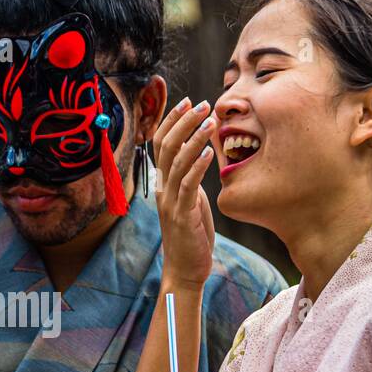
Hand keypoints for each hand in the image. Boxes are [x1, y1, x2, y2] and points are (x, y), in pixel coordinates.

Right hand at [150, 98, 217, 289]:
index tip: (188, 102)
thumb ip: (190, 179)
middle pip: (166, 147)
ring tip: (210, 121)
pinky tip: (211, 153)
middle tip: (202, 104)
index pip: (160, 144)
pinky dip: (198, 167)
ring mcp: (171, 202)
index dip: (172, 121)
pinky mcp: (183, 216)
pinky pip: (188, 186)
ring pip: (176, 163)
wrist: (185, 269)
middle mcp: (163, 190)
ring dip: (194, 139)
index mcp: (163, 184)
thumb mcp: (191, 201)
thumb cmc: (192, 235)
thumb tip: (199, 156)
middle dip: (183, 122)